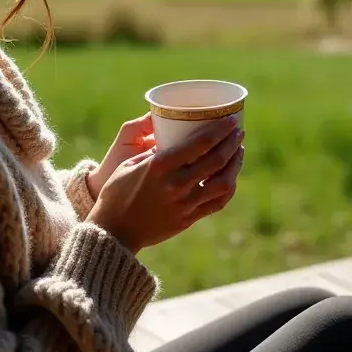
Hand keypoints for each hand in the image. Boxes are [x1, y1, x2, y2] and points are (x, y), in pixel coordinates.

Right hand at [87, 116, 244, 252]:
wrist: (114, 231)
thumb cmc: (117, 192)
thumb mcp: (130, 164)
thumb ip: (155, 152)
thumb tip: (175, 141)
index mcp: (161, 165)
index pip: (201, 143)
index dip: (221, 129)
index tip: (231, 120)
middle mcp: (176, 183)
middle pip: (216, 159)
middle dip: (232, 142)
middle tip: (238, 132)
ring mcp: (185, 203)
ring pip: (223, 182)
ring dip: (235, 165)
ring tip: (238, 152)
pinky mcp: (188, 219)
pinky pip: (217, 203)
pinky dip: (228, 188)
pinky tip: (230, 178)